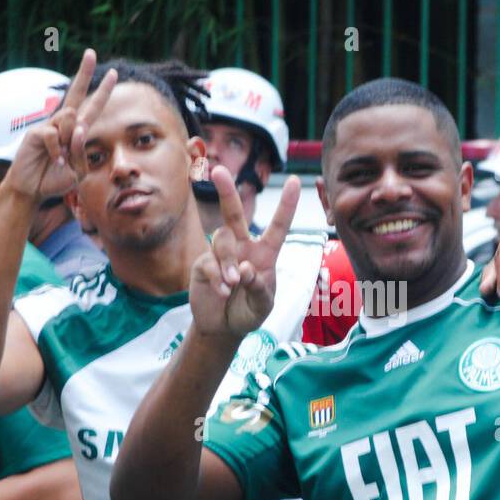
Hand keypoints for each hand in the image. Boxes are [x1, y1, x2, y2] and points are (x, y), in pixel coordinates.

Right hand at [1, 48, 117, 201]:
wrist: (33, 190)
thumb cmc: (56, 178)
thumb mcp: (78, 170)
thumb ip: (82, 151)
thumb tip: (77, 126)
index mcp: (77, 131)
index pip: (92, 107)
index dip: (102, 91)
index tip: (113, 73)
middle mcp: (63, 124)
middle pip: (75, 94)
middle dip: (84, 73)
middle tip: (91, 52)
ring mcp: (49, 126)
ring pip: (70, 119)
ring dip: (70, 142)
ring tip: (61, 160)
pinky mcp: (36, 133)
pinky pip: (55, 135)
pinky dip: (58, 151)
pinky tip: (54, 160)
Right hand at [188, 165, 298, 339]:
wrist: (224, 328)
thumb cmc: (249, 312)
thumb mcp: (263, 305)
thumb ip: (259, 287)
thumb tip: (244, 268)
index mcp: (265, 253)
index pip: (278, 226)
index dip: (286, 204)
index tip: (296, 180)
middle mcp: (242, 247)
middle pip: (234, 214)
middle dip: (226, 191)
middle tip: (217, 171)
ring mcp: (221, 254)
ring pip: (222, 240)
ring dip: (228, 262)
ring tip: (232, 285)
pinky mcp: (203, 265)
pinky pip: (209, 263)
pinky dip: (217, 278)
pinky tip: (223, 292)